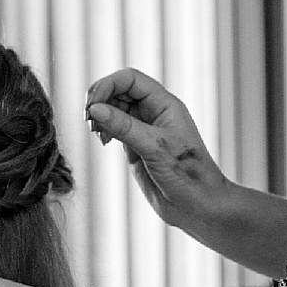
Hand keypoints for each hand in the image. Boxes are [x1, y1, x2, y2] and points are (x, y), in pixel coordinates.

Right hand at [86, 68, 231, 237]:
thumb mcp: (154, 148)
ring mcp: (144, 129)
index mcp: (165, 104)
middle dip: (100, 100)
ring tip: (96, 132)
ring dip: (100, 115)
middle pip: (119, 90)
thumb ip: (124, 127)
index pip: (130, 79)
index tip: (92, 104)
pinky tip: (103, 141)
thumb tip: (95, 109)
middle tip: (89, 120)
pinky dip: (103, 129)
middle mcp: (154, 113)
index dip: (108, 85)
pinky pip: (114, 127)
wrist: (198, 206)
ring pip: (114, 108)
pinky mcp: (136, 145)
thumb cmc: (188, 175)